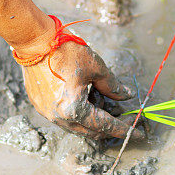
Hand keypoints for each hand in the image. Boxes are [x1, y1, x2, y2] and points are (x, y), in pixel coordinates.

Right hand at [16, 33, 145, 142]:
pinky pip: (64, 117)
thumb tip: (126, 96)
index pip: (105, 125)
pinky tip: (84, 96)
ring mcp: (47, 113)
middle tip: (122, 114)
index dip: (124, 129)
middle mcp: (60, 117)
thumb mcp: (96, 68)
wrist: (35, 42)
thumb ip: (113, 86)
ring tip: (101, 98)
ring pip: (77, 126)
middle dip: (109, 125)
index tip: (139, 133)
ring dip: (93, 118)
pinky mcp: (41, 105)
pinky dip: (78, 112)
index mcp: (74, 109)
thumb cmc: (66, 52)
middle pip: (91, 131)